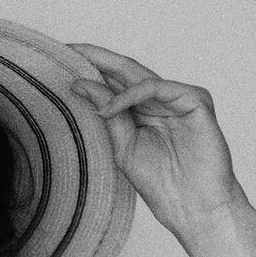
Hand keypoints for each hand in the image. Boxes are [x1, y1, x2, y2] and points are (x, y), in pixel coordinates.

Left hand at [68, 43, 244, 241]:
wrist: (194, 208)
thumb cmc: (162, 184)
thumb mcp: (124, 148)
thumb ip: (107, 116)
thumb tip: (80, 85)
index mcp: (143, 112)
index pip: (114, 83)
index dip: (90, 70)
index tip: (60, 61)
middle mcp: (161, 100)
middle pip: (125, 70)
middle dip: (96, 58)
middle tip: (66, 48)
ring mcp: (179, 98)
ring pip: (139, 75)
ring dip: (107, 72)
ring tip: (77, 73)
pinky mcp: (196, 100)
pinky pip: (157, 88)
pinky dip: (131, 95)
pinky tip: (108, 107)